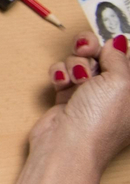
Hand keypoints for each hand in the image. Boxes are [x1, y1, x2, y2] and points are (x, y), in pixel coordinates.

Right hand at [37, 31, 129, 173]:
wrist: (66, 145)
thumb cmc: (99, 122)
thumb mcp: (121, 82)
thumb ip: (119, 57)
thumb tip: (117, 43)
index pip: (127, 58)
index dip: (116, 46)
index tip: (108, 38)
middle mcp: (114, 91)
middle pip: (102, 53)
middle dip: (90, 48)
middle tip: (86, 49)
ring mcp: (90, 92)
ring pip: (79, 59)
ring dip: (73, 64)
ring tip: (75, 78)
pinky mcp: (68, 95)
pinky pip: (62, 71)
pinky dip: (59, 74)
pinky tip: (61, 83)